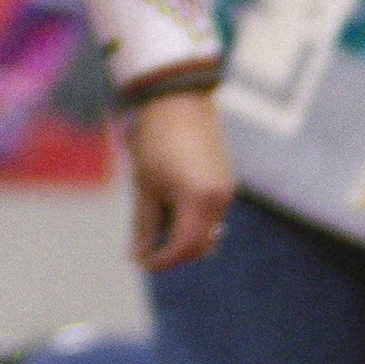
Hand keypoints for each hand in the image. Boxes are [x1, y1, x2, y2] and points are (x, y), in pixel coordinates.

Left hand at [121, 85, 231, 271]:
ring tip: (154, 226)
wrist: (178, 102)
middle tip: (145, 249)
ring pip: (207, 232)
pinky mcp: (226, 184)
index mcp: (199, 200)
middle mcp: (220, 200)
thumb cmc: (156, 141)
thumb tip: (138, 255)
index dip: (162, 260)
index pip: (185, 247)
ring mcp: (226, 192)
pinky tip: (168, 210)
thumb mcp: (145, 186)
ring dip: (183, 237)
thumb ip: (145, 224)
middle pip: (200, 245)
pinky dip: (192, 222)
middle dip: (173, 253)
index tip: (140, 261)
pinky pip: (211, 215)